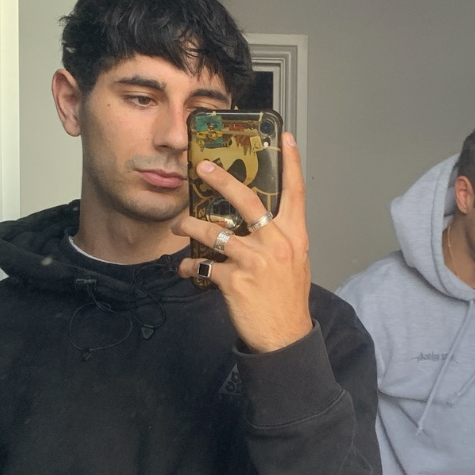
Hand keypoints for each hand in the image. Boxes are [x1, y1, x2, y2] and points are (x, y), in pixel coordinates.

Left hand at [172, 132, 312, 352]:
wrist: (285, 337)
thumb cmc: (287, 299)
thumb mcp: (294, 262)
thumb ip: (278, 238)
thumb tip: (256, 221)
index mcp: (294, 237)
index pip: (295, 193)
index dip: (290, 163)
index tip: (281, 136)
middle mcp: (276, 244)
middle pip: (247, 201)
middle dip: (222, 181)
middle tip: (203, 168)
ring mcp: (255, 261)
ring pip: (215, 232)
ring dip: (190, 227)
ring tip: (179, 227)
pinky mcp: (235, 281)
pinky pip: (204, 265)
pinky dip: (191, 265)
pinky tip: (187, 268)